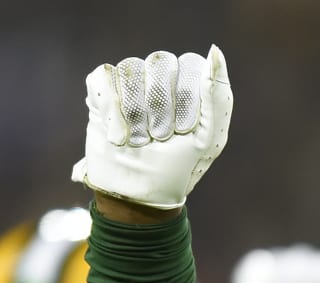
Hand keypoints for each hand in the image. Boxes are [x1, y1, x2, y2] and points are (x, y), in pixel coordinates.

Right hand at [72, 47, 232, 208]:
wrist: (139, 195)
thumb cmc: (179, 168)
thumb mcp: (209, 138)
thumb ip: (218, 96)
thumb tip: (215, 50)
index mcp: (188, 85)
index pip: (189, 65)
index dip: (186, 101)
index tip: (184, 131)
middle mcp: (158, 78)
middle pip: (161, 64)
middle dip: (162, 109)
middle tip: (160, 137)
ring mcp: (128, 83)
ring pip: (132, 70)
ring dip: (137, 114)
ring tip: (141, 139)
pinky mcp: (101, 92)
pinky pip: (104, 77)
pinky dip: (113, 111)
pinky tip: (119, 137)